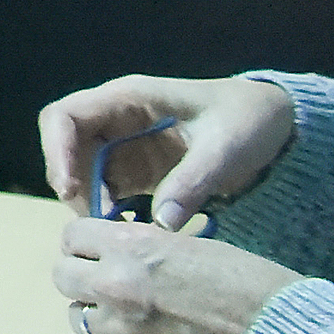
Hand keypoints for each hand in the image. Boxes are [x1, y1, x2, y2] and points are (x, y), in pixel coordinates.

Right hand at [41, 74, 296, 222]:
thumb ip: (192, 183)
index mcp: (128, 99)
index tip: (69, 189)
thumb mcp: (226, 149)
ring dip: (90, 203)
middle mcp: (116, 119)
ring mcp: (125, 145)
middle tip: (96, 223)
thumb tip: (161, 224)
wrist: (277, 125)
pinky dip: (111, 213)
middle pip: (66, 147)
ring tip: (117, 234)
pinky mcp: (139, 170)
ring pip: (83, 173)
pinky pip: (108, 191)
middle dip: (72, 185)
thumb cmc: (249, 122)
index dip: (57, 151)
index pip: (65, 116)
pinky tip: (132, 233)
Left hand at [52, 218, 302, 333]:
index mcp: (131, 248)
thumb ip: (148, 250)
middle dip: (82, 276)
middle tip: (108, 283)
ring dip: (101, 313)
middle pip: (63, 276)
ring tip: (135, 317)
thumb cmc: (252, 288)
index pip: (73, 236)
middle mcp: (113, 286)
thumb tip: (121, 254)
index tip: (99, 251)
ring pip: (81, 317)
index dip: (86, 244)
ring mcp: (120, 332)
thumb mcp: (195, 249)